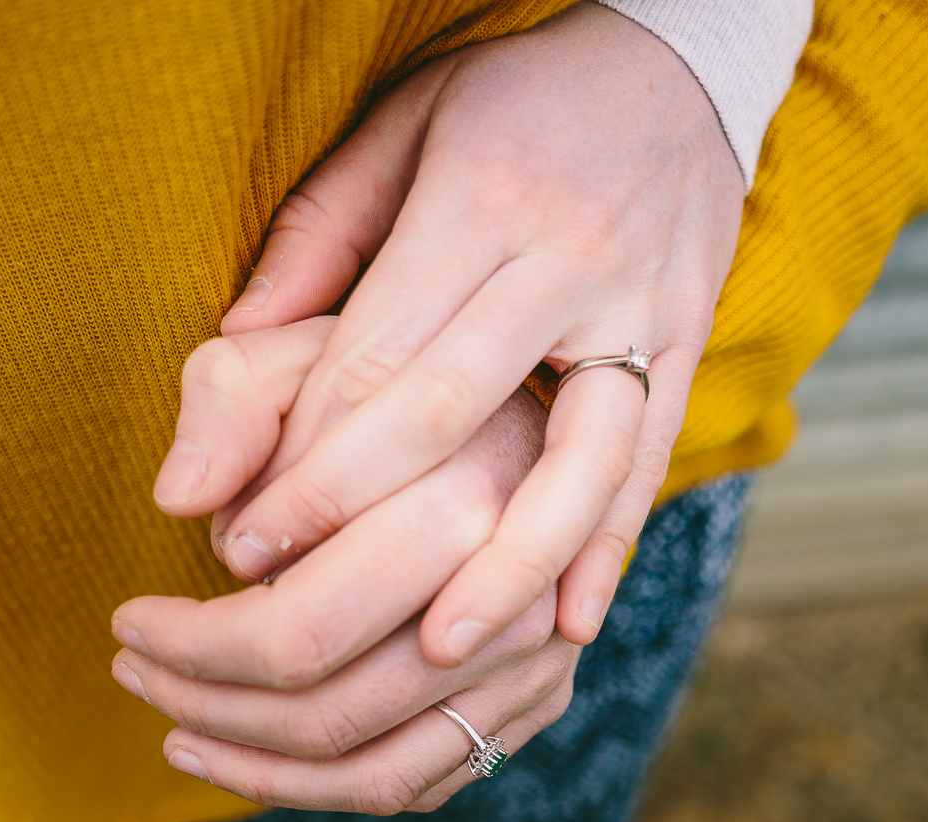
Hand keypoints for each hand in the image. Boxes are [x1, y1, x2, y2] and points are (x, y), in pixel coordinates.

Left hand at [113, 321, 575, 810]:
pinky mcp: (535, 706)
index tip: (130, 618)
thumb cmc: (390, 380)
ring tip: (171, 728)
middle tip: (132, 669)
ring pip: (371, 771)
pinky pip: (413, 788)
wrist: (522, 412)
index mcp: (466, 503)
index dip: (194, 638)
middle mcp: (516, 602)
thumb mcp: (300, 350)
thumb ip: (232, 403)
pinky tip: (243, 756)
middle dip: (208, 702)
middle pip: (332, 706)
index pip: (302, 622)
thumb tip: (179, 501)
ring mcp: (534, 666)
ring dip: (251, 768)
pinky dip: (316, 790)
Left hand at [152, 1, 742, 665]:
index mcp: (482, 198)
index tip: (242, 537)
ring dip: (507, 566)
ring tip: (441, 648)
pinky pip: (648, 471)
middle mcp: (568, 263)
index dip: (307, 456)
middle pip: (455, 413)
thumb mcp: (404, 121)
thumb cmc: (517, 100)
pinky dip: (607, 553)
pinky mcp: (689, 356)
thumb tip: (238, 345)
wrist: (682, 68)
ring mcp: (643, 317)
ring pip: (574, 463)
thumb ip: (322, 231)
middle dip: (362, 517)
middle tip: (287, 605)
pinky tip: (570, 626)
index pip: (379, 353)